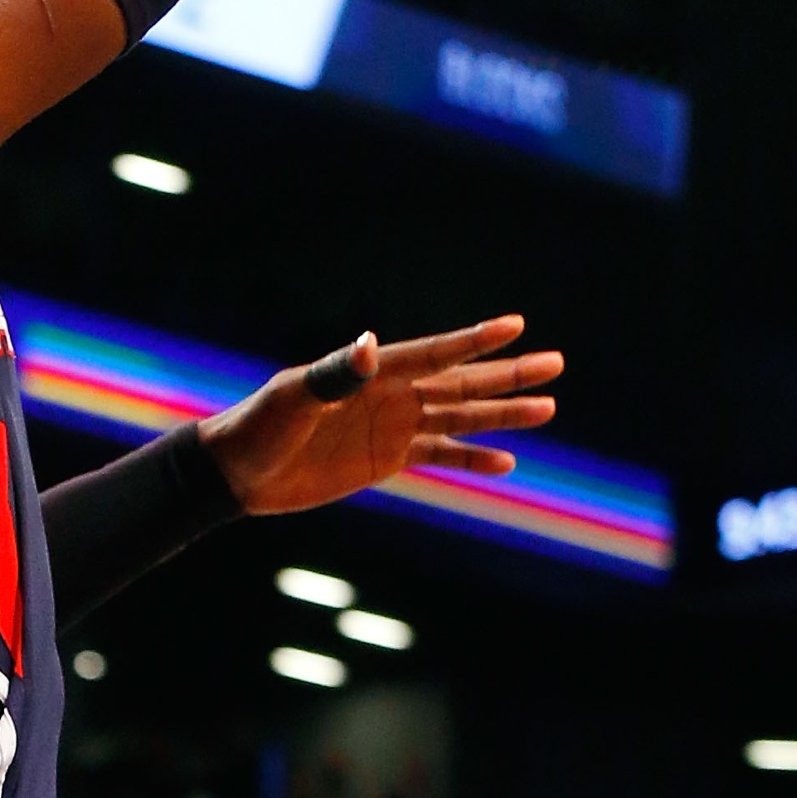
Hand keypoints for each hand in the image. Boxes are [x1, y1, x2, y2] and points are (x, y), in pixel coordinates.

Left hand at [198, 315, 561, 517]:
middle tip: (556, 362)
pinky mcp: (387, 459)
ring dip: (503, 414)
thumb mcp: (296, 397)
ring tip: (548, 408)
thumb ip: (337, 373)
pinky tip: (507, 461)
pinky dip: (473, 458)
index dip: (475, 340)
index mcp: (375, 374)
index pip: (436, 353)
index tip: (517, 324)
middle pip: (462, 382)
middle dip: (509, 374)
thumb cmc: (261, 425)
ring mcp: (393, 427)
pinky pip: (441, 456)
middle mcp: (392, 396)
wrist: (240, 473)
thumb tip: (372, 343)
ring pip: (461, 417)